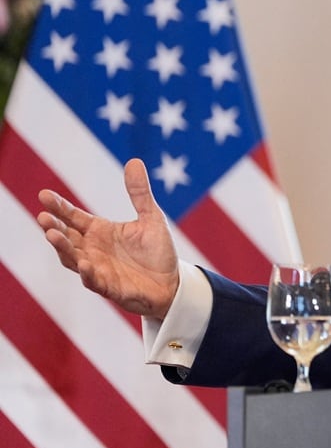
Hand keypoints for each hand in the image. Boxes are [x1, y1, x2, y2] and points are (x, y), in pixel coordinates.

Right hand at [37, 158, 179, 319]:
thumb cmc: (156, 251)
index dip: (59, 207)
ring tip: (52, 235)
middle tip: (42, 216)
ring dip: (62, 248)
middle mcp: (93, 249)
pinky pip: (93, 281)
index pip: (73, 217)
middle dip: (53, 227)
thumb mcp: (151, 217)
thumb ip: (139, 192)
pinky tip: (84, 263)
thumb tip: (134, 161)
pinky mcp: (109, 286)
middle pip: (67, 237)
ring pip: (72, 258)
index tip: (44, 195)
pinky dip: (87, 273)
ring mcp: (98, 269)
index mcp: (100, 231)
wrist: (171, 282)